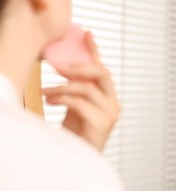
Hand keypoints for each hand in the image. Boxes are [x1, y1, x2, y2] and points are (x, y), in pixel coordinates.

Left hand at [43, 32, 119, 150]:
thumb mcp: (77, 105)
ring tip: (45, 91)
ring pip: (87, 88)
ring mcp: (111, 113)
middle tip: (61, 67)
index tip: (87, 34)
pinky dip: (63, 99)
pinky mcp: (103, 123)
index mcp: (109, 96)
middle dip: (80, 67)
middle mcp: (114, 102)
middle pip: (102, 74)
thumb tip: (65, 68)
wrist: (80, 155)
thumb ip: (77, 89)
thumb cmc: (78, 131)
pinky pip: (80, 103)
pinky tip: (51, 100)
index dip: (95, 51)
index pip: (104, 69)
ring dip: (62, 87)